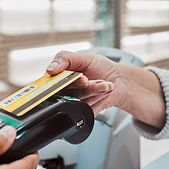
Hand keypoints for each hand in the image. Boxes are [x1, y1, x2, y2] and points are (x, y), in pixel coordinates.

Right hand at [47, 51, 165, 128]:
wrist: (118, 79)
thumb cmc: (100, 67)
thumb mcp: (83, 57)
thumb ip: (64, 59)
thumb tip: (50, 69)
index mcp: (58, 76)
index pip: (52, 83)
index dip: (67, 82)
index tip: (82, 79)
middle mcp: (64, 90)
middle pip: (66, 94)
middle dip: (85, 86)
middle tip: (94, 80)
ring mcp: (74, 101)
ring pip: (78, 101)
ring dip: (95, 91)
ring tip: (104, 83)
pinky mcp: (83, 111)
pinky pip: (86, 110)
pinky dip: (99, 99)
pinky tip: (105, 91)